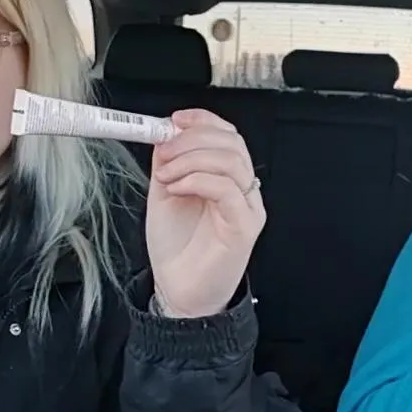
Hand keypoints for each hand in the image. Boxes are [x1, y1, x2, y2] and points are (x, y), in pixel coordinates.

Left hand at [146, 109, 264, 316]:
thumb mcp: (165, 194)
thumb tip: (165, 135)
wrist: (179, 291)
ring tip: (166, 175)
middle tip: (165, 150)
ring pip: (232, 161)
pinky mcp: (244, 226)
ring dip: (191, 159)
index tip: (175, 120)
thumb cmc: (177, 248)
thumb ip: (168, 164)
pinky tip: (176, 188)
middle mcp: (242, 190)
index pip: (227, 135)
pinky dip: (197, 180)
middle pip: (232, 143)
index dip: (203, 121)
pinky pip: (227, 189)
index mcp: (225, 178)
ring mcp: (247, 207)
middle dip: (193, 138)